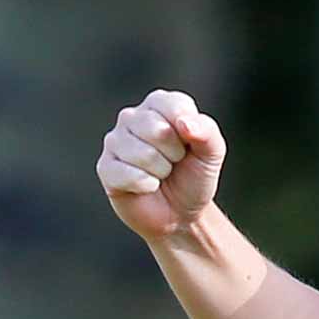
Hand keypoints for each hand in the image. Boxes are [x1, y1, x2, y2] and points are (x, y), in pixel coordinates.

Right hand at [96, 88, 227, 241]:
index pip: (173, 106)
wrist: (181, 214)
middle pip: (157, 130)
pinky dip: (146, 185)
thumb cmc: (194, 176)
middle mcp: (133, 117)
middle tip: (175, 162)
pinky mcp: (105, 167)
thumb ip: (207, 131)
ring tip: (161, 174)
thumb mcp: (212, 153)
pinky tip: (148, 186)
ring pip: (143, 154)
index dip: (188, 132)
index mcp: (160, 104)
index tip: (189, 145)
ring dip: (161, 171)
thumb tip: (185, 123)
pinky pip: (127, 174)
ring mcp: (115, 141)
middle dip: (174, 154)